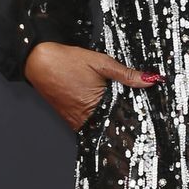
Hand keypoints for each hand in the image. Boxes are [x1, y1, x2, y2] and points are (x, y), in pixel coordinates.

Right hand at [24, 41, 162, 129]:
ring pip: (100, 127)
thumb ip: (127, 74)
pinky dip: (97, 119)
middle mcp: (85, 119)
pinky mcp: (69, 119)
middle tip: (140, 124)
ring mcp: (75, 121)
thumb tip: (150, 80)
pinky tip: (104, 111)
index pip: (122, 122)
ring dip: (111, 122)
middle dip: (124, 123)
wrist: (38, 61)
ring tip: (124, 119)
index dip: (135, 122)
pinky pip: (88, 124)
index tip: (147, 124)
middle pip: (111, 126)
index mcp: (96, 107)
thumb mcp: (101, 63)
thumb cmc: (66, 61)